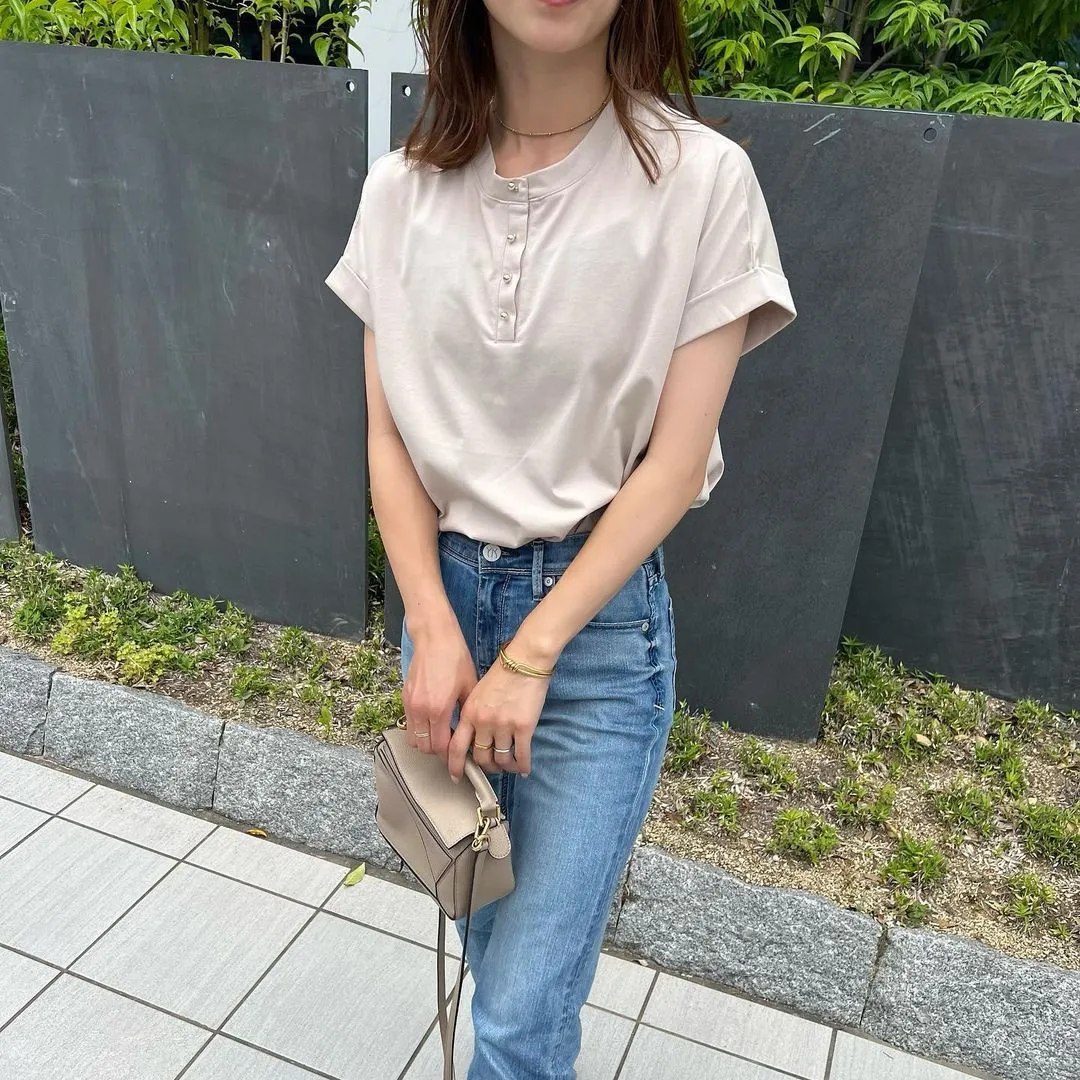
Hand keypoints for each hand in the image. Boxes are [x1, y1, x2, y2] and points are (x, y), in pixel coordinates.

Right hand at [402, 621, 477, 761]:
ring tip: (439, 735)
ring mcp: (410, 704)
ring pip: (413, 739)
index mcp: (439, 709)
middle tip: (450, 746)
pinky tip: (431, 721)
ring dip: (425, 742)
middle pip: (424, 747)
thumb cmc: (454, 657)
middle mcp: (421, 710)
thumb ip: (466, 712)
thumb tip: (470, 730)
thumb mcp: (469, 686)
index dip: (450, 755)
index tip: (458, 756)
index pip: (440, 746)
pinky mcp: (405, 697)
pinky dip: (418, 729)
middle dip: (437, 751)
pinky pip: (408, 723)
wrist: (434, 637)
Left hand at [448, 654, 550, 780]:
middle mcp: (483, 722)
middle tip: (491, 767)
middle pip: (481, 758)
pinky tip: (524, 768)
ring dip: (505, 767)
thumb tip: (473, 735)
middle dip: (486, 767)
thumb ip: (471, 714)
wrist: (524, 661)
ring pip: (501, 760)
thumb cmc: (502, 673)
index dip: (455, 765)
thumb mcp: (476, 692)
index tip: (456, 775)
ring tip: (508, 766)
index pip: (456, 747)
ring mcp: (504, 726)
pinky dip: (522, 766)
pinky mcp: (524, 727)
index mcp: (469, 713)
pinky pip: (521, 756)